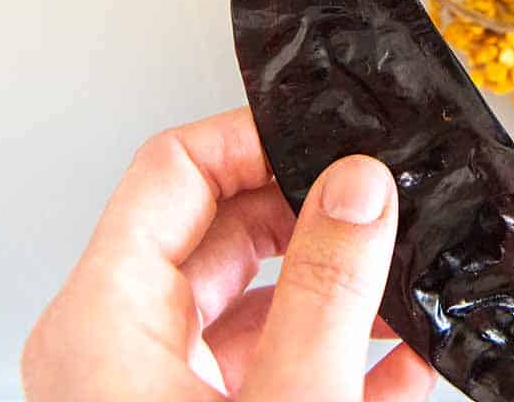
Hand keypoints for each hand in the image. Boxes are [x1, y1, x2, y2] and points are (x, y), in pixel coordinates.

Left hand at [21, 108, 435, 400]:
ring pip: (261, 301)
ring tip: (408, 281)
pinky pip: (279, 365)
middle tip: (384, 203)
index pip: (172, 172)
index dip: (254, 139)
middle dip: (317, 215)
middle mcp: (124, 351)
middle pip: (225, 230)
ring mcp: (168, 392)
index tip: (328, 136)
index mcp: (105, 324)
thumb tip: (359, 189)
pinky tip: (403, 357)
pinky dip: (344, 356)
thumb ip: (324, 292)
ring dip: (343, 289)